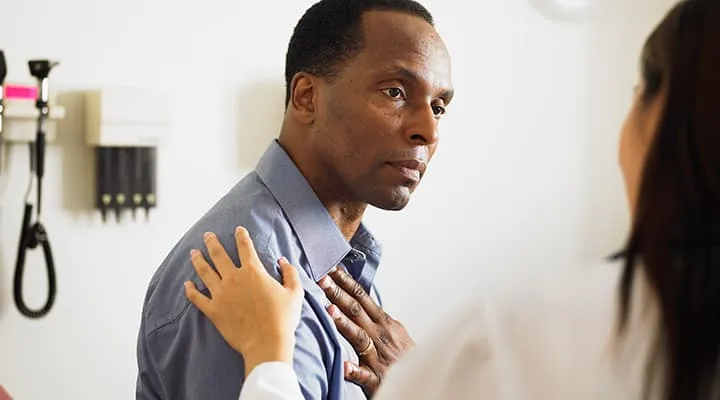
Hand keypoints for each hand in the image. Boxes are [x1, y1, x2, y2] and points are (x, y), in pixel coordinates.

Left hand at [184, 226, 303, 376]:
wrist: (267, 343)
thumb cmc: (283, 318)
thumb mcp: (294, 293)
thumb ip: (290, 273)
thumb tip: (283, 260)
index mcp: (253, 272)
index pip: (245, 247)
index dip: (241, 236)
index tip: (238, 229)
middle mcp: (234, 279)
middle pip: (219, 255)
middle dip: (212, 242)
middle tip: (207, 235)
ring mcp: (221, 294)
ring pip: (204, 272)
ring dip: (198, 260)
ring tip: (193, 252)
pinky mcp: (213, 310)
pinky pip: (197, 298)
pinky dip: (190, 290)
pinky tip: (186, 284)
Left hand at [318, 267, 413, 396]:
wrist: (422, 380)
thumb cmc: (404, 357)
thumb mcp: (393, 331)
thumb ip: (375, 317)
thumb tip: (358, 299)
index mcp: (384, 323)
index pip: (362, 298)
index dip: (346, 282)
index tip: (330, 269)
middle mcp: (381, 336)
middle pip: (356, 310)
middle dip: (338, 293)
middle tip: (322, 278)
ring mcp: (379, 357)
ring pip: (359, 337)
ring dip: (344, 323)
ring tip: (329, 310)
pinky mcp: (378, 379)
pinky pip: (365, 375)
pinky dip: (355, 371)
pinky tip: (345, 366)